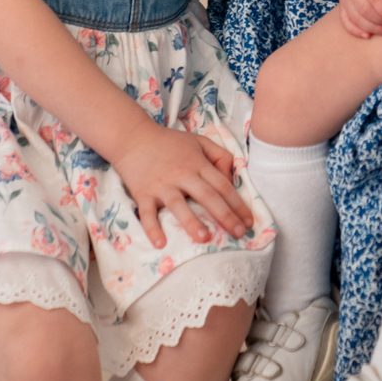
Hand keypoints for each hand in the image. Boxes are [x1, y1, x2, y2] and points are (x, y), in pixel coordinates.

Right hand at [109, 124, 254, 248]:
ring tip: (204, 237)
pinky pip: (147, 213)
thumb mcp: (199, 141)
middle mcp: (182, 174)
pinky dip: (152, 228)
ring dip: (191, 222)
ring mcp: (162, 185)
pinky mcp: (143, 193)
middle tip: (239, 233)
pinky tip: (160, 243)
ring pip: (179, 205)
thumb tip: (232, 178)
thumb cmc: (169, 142)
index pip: (222, 185)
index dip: (238, 203)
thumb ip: (220, 156)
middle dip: (225, 215)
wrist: (133, 137)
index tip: (249, 221)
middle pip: (207, 196)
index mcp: (197, 163)